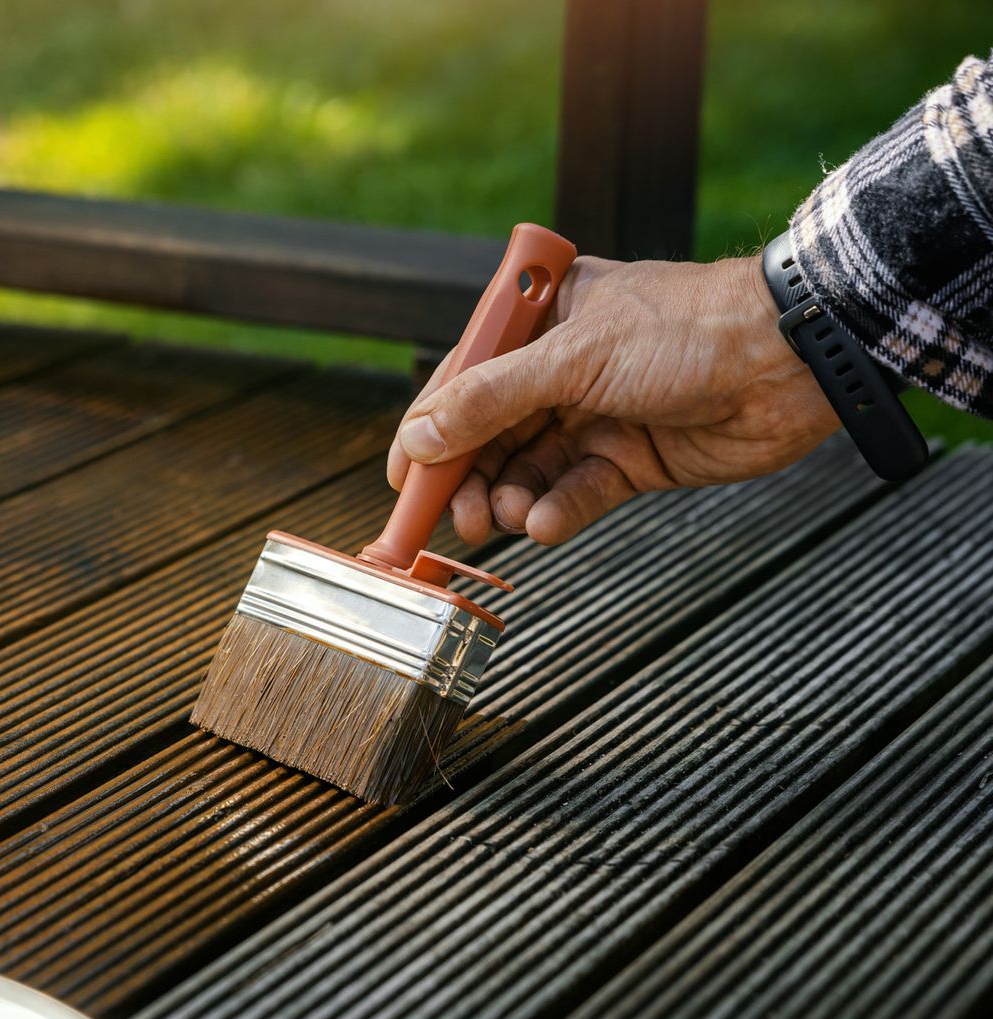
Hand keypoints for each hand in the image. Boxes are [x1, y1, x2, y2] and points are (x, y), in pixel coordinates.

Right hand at [387, 254, 842, 544]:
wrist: (791, 359)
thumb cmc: (687, 329)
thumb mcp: (572, 358)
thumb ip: (490, 400)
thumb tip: (420, 436)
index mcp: (540, 322)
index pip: (461, 381)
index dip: (427, 433)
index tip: (402, 484)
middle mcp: (560, 369)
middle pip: (487, 434)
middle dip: (466, 479)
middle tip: (453, 521)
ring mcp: (595, 415)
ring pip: (525, 469)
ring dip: (508, 498)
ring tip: (506, 517)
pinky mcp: (629, 459)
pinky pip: (573, 492)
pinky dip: (555, 510)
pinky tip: (546, 522)